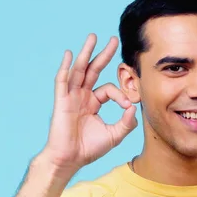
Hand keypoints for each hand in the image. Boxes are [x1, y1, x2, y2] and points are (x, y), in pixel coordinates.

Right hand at [42, 34, 137, 175]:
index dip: (120, 95)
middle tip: (113, 39)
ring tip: (93, 37)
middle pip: (93, 70)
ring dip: (86, 53)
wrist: (70, 159)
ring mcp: (71, 97)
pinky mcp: (62, 101)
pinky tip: (70, 54)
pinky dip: (66, 67)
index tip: (127, 106)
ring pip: (79, 70)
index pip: (108, 89)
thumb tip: (134, 107)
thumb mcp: (114, 134)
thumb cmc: (89, 149)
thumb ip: (126, 122)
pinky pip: (63, 81)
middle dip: (103, 55)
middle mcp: (81, 96)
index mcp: (92, 103)